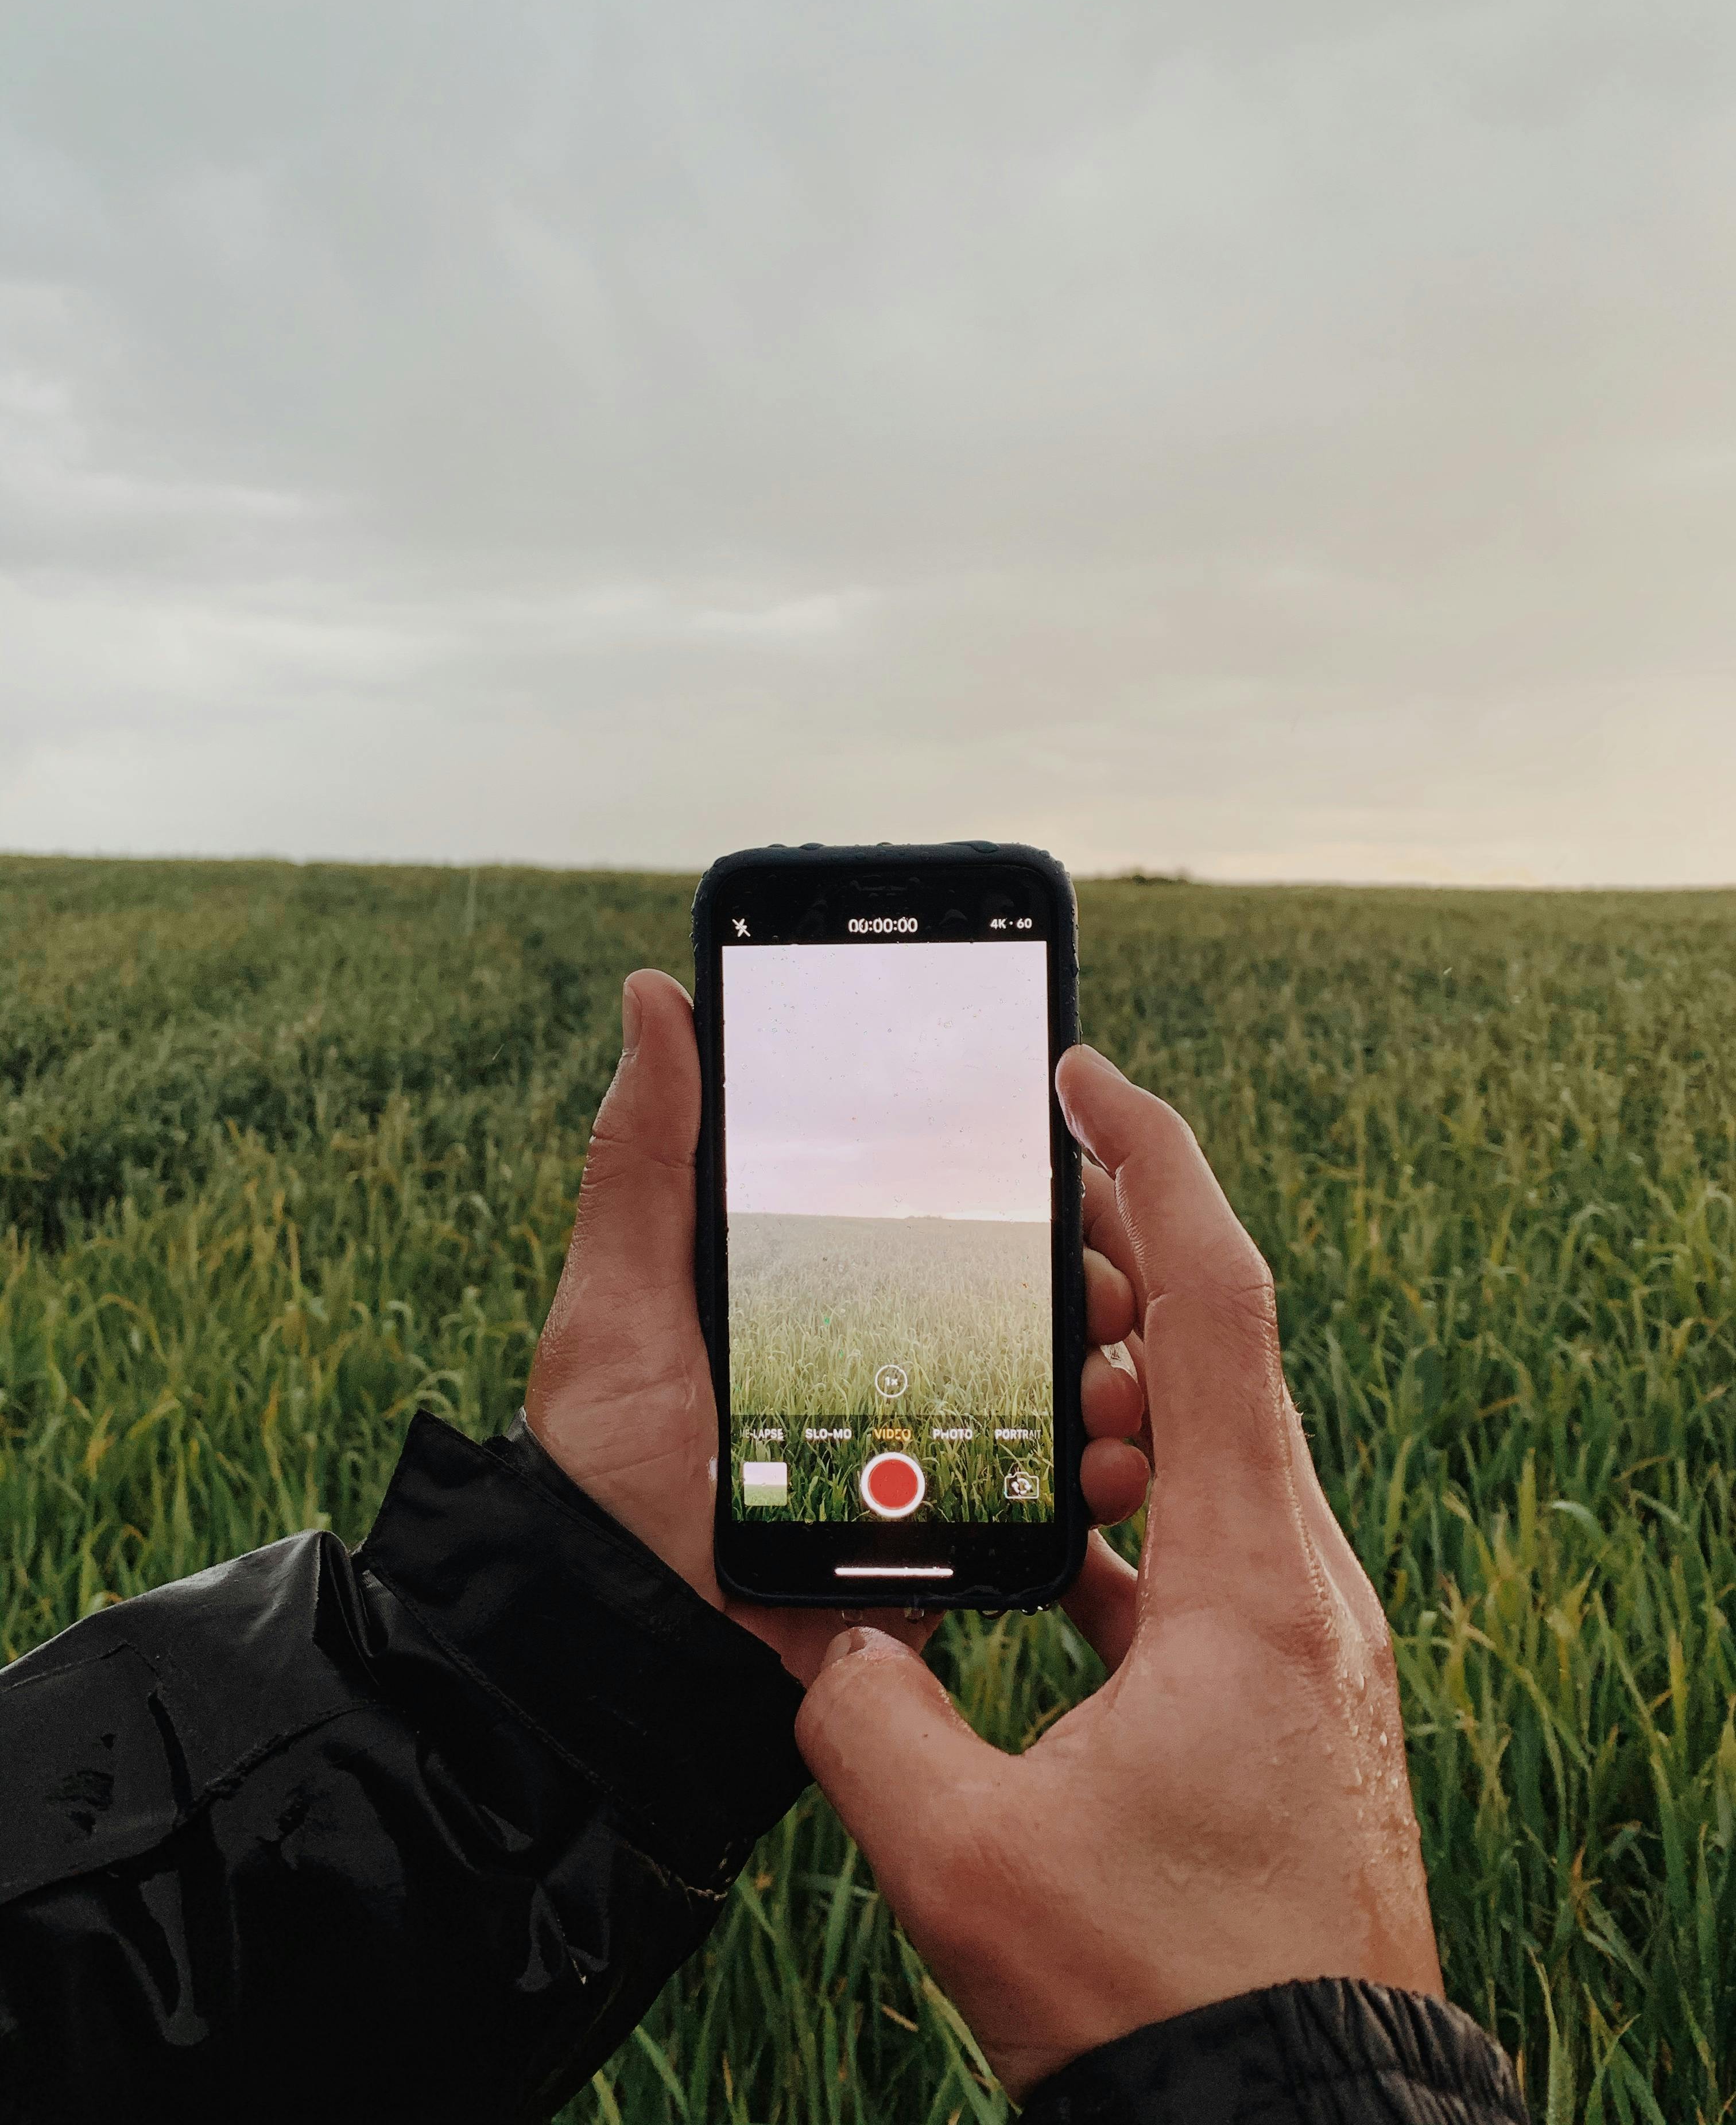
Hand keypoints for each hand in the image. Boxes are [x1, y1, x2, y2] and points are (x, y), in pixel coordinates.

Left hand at [524, 971, 1148, 1685]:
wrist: (628, 1655)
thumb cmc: (608, 1475)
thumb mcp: (620, 1302)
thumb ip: (648, 1157)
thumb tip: (654, 990)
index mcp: (821, 1287)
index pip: (938, 1203)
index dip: (1015, 1167)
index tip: (1067, 1126)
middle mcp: (888, 1354)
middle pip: (1022, 1282)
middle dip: (1086, 1254)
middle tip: (1102, 1249)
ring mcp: (928, 1443)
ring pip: (1058, 1377)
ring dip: (1111, 1352)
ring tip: (1112, 1351)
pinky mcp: (953, 1530)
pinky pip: (1049, 1488)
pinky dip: (1099, 1462)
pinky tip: (1111, 1448)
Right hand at [795, 1045, 1442, 2097]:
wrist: (1299, 2121)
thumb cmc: (1160, 1993)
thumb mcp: (966, 1859)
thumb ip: (863, 1720)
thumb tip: (816, 1640)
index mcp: (1245, 1577)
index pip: (1214, 1301)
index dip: (1151, 1162)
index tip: (1084, 1071)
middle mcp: (1297, 1579)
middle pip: (1223, 1348)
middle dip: (1121, 1255)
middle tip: (1021, 1210)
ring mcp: (1301, 1630)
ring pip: (1217, 1440)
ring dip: (1123, 1383)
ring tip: (1026, 1366)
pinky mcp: (1284, 1682)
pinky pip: (1205, 1533)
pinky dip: (1130, 1492)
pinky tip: (1053, 1529)